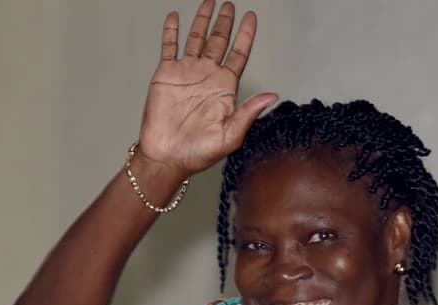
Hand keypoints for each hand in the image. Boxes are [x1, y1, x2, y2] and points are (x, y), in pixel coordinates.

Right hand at [138, 0, 277, 178]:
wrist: (167, 157)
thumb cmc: (198, 153)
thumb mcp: (230, 136)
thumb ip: (248, 113)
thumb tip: (272, 96)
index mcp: (224, 88)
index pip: (238, 54)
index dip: (245, 35)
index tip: (251, 17)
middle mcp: (206, 77)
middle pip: (219, 41)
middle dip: (225, 22)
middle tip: (230, 5)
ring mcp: (186, 74)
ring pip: (196, 39)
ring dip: (202, 20)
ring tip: (209, 2)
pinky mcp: (166, 75)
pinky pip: (169, 47)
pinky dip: (171, 31)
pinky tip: (174, 18)